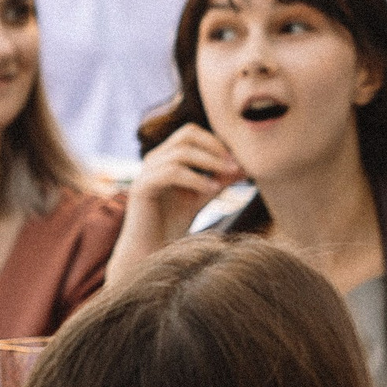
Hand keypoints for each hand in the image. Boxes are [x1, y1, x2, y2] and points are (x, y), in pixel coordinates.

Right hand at [109, 123, 244, 282]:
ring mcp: (146, 172)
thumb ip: (219, 180)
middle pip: (186, 135)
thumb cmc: (173, 225)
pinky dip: (195, 179)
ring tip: (228, 175)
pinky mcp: (141, 188)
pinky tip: (211, 189)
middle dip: (214, 146)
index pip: (191, 134)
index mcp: (165, 158)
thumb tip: (245, 167)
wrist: (150, 252)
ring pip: (181, 153)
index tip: (237, 159)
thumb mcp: (202, 196)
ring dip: (209, 162)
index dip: (215, 142)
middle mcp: (154, 160)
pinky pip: (171, 173)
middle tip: (234, 163)